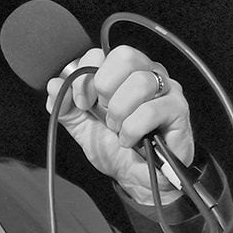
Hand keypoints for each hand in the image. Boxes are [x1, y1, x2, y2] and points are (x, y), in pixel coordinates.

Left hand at [47, 44, 193, 198]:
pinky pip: (152, 110)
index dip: (86, 77)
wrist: (136, 179)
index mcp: (122, 72)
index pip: (102, 54)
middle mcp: (147, 74)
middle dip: (106, 88)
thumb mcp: (81, 126)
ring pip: (140, 82)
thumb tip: (53, 84)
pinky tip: (132, 140)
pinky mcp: (179, 111)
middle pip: (126, 56)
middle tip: (104, 113)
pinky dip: (133, 129)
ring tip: (119, 130)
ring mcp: (167, 90)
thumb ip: (64, 105)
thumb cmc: (114, 148)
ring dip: (120, 113)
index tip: (83, 102)